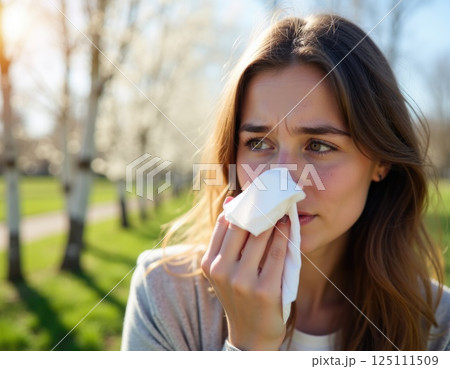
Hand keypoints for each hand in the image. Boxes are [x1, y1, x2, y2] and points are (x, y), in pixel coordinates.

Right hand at [201, 202, 290, 350]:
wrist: (251, 334)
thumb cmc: (240, 295)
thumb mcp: (225, 270)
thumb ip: (227, 239)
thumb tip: (230, 200)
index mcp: (209, 263)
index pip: (223, 223)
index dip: (239, 205)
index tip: (253, 194)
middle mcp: (222, 271)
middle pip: (241, 227)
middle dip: (257, 208)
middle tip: (271, 195)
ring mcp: (242, 281)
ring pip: (260, 237)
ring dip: (273, 219)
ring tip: (282, 208)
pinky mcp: (264, 290)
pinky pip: (276, 254)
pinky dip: (284, 236)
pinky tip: (288, 226)